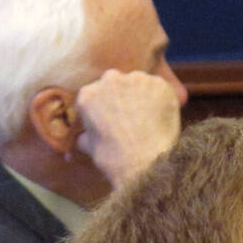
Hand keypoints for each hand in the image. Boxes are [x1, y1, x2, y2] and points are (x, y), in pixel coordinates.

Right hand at [72, 68, 183, 188]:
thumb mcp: (91, 149)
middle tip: (132, 119)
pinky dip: (162, 100)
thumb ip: (85, 137)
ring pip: (139, 83)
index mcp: (88, 95)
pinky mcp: (158, 83)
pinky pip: (160, 89)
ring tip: (149, 120)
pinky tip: (162, 118)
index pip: (95, 94)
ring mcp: (135, 79)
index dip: (105, 107)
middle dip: (123, 97)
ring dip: (143, 96)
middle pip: (117, 84)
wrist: (146, 163)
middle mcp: (109, 80)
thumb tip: (81, 138)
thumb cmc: (116, 159)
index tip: (113, 120)